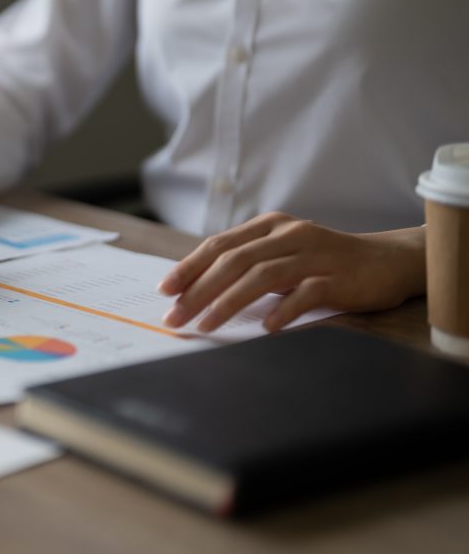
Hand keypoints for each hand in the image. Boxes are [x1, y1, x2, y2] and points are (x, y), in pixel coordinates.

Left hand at [158, 212, 424, 332]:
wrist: (388, 261)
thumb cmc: (325, 263)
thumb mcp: (282, 255)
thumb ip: (247, 264)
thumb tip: (196, 291)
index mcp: (269, 226)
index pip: (219, 245)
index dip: (189, 267)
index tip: (164, 291)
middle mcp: (288, 235)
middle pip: (234, 261)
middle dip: (199, 290)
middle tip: (176, 317)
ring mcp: (314, 254)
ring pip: (262, 275)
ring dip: (229, 302)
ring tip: (206, 325)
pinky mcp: (338, 276)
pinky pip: (306, 293)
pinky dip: (283, 309)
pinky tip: (265, 327)